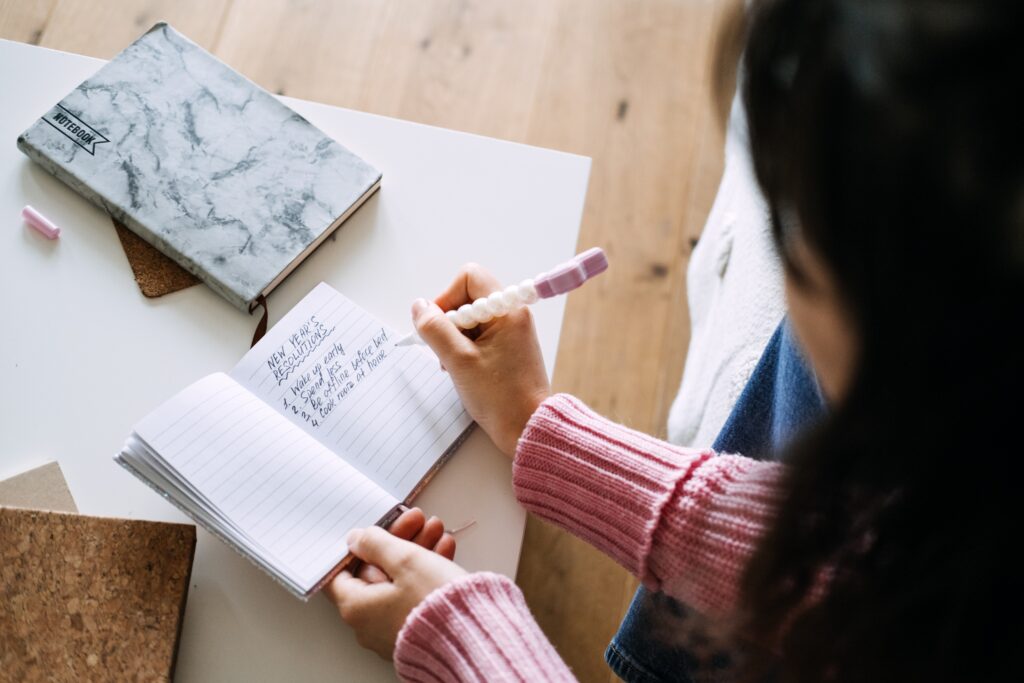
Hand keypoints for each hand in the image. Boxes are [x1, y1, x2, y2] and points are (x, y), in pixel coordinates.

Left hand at [324, 526, 466, 658]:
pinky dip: (426, 573)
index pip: (340, 572)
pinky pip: (414, 595)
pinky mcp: (416, 630)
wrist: (472, 637)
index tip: (374, 530)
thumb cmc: (434, 603)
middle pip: (376, 571)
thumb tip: (358, 539)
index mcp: (356, 607)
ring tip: (437, 529)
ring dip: (417, 551)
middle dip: (399, 540)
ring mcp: (393, 629)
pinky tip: (444, 549)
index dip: (357, 546)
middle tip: (417, 520)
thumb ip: (376, 543)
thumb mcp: (404, 559)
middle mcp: (369, 623)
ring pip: (399, 580)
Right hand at [412, 263, 550, 456]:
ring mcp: (512, 332)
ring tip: (455, 366)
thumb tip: (419, 306)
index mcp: (507, 311)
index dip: (447, 297)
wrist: (528, 428)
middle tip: (446, 352)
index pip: (469, 278)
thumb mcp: (459, 361)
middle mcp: (513, 315)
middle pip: (468, 298)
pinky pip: (479, 335)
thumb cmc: (499, 397)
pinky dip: (465, 349)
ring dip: (454, 339)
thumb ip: (435, 329)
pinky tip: (464, 370)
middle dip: (449, 323)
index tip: (439, 327)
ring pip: (471, 319)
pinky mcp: (509, 347)